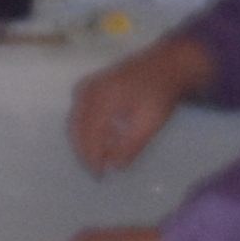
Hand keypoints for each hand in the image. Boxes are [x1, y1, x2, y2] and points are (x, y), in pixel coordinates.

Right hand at [70, 33, 215, 172]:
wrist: (163, 66)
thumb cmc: (158, 94)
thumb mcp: (149, 122)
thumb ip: (131, 145)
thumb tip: (115, 166)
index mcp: (101, 98)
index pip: (89, 136)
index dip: (92, 157)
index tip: (99, 174)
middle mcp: (87, 91)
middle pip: (77, 130)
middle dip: (86, 151)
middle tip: (98, 169)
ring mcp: (85, 87)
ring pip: (75, 122)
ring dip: (84, 141)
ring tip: (100, 156)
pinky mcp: (87, 86)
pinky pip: (79, 112)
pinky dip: (85, 128)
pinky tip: (100, 138)